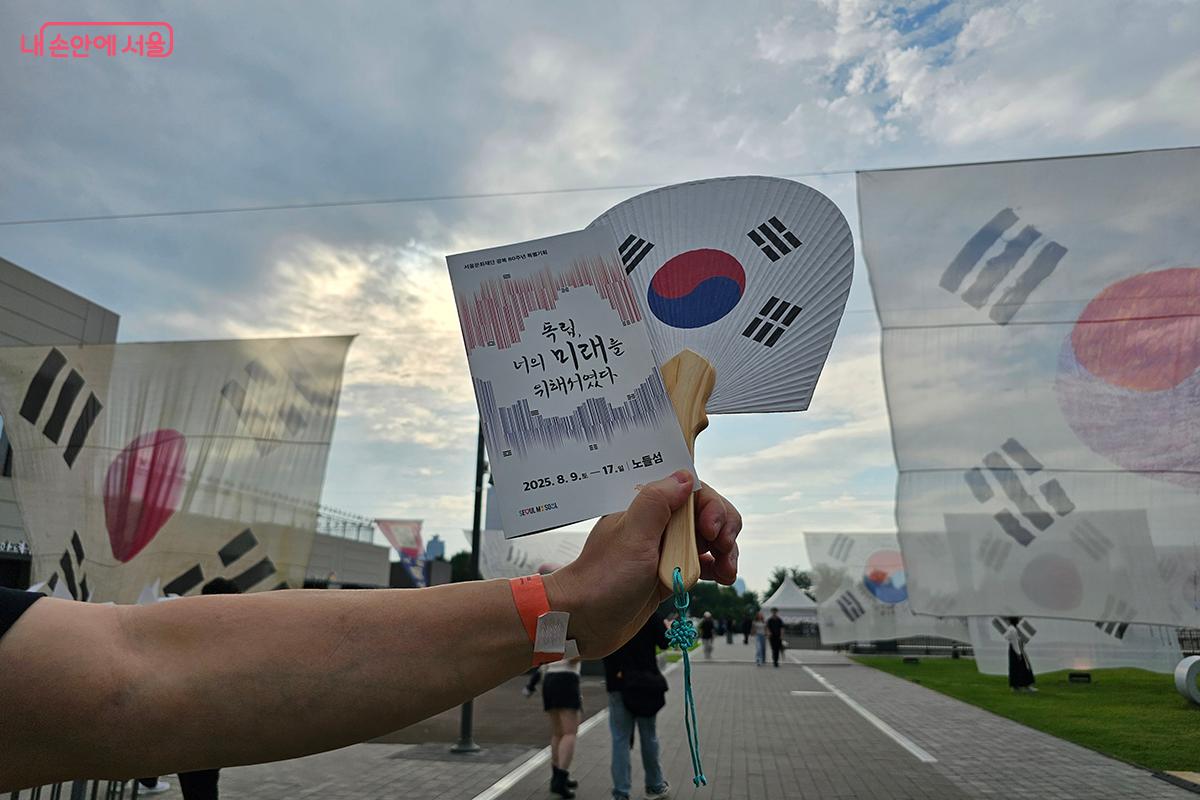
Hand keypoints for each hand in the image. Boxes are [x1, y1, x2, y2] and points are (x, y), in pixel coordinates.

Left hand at [544, 471, 741, 657]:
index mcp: (645, 507)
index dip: (709, 506)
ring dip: (725, 550)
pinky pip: (701, 562)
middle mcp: (657, 523)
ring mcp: (664, 548)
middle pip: (705, 512)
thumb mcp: (632, 537)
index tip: (710, 530)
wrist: (584, 621)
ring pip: (708, 538)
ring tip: (728, 572)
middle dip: (722, 528)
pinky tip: (722, 577)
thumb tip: (685, 477)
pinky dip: (716, 567)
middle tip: (723, 549)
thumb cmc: (603, 579)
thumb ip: (657, 502)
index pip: (690, 490)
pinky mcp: (669, 571)